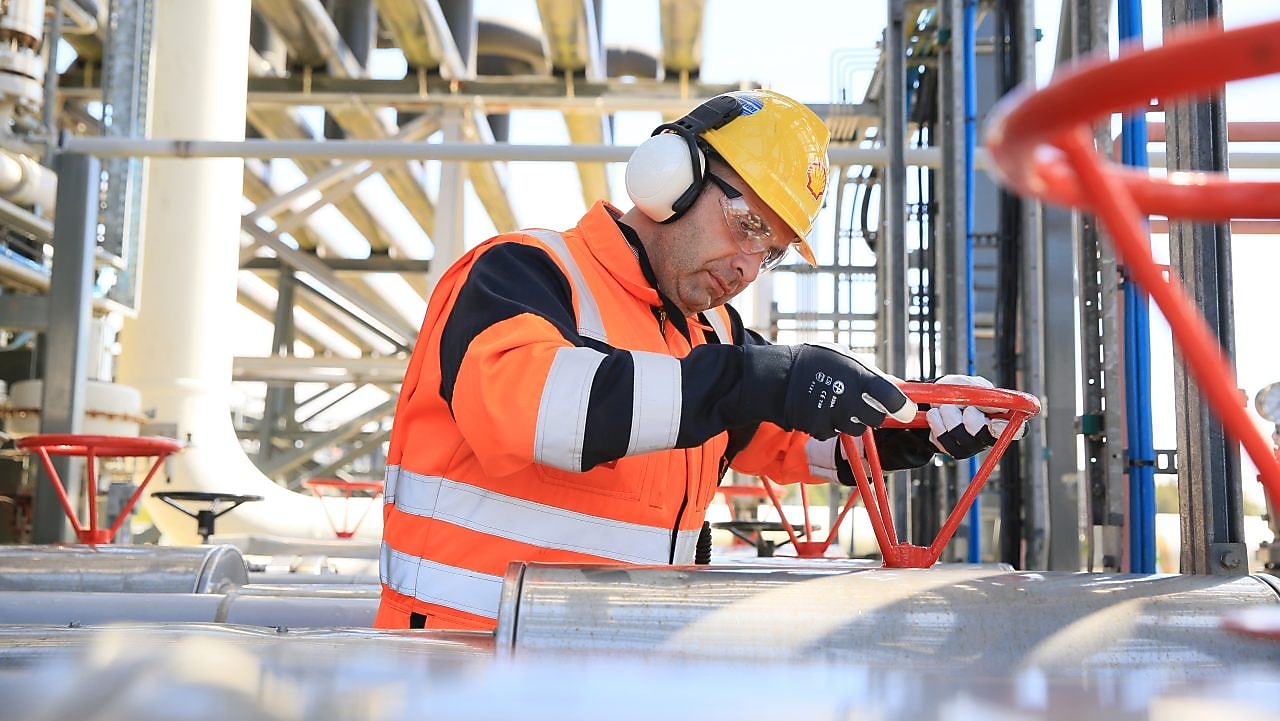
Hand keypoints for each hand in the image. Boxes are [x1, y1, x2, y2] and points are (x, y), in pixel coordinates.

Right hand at [742, 343, 915, 439]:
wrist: (776, 377)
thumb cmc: (814, 362)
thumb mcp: (845, 358)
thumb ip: (872, 374)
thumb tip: (899, 387)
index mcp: (858, 376)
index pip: (892, 397)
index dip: (903, 407)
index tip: (906, 411)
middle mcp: (847, 398)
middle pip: (877, 419)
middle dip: (874, 414)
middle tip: (863, 404)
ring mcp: (833, 416)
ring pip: (856, 429)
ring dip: (852, 421)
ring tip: (837, 404)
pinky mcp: (819, 429)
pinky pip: (835, 433)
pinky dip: (831, 426)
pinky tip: (821, 411)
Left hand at [925, 374, 1024, 458]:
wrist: (933, 398)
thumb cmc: (957, 390)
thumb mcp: (970, 385)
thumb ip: (982, 392)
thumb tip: (996, 402)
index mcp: (1000, 417)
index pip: (1017, 430)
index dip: (1007, 428)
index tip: (993, 420)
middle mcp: (988, 434)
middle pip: (986, 437)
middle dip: (972, 419)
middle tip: (965, 407)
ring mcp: (970, 444)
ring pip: (962, 437)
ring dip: (950, 415)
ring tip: (945, 405)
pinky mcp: (951, 449)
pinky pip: (943, 440)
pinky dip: (937, 422)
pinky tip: (936, 414)